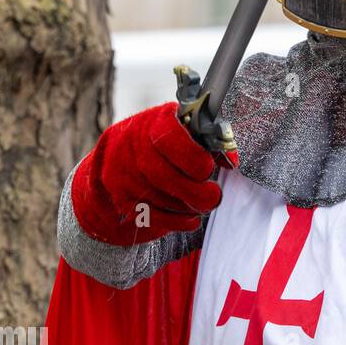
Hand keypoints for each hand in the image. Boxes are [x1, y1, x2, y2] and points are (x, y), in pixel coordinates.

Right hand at [70, 102, 230, 246]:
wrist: (114, 158)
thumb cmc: (160, 144)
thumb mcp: (179, 131)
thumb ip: (204, 142)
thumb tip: (231, 160)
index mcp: (152, 123)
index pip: (170, 138)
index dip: (194, 158)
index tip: (208, 168)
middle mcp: (133, 148)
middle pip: (163, 176)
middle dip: (195, 192)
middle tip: (213, 197)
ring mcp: (124, 175)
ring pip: (159, 199)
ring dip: (187, 207)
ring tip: (201, 204)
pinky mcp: (123, 199)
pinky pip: (152, 216)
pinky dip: (176, 221)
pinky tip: (189, 218)